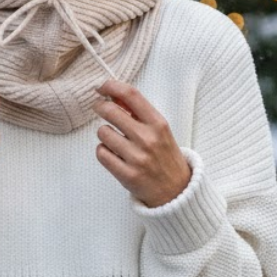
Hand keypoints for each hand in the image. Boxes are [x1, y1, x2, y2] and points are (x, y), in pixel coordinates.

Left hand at [94, 79, 191, 207]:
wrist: (176, 190)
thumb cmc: (165, 155)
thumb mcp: (159, 129)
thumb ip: (138, 112)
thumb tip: (113, 94)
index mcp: (158, 123)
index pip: (131, 95)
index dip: (112, 86)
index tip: (102, 86)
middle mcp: (148, 138)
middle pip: (111, 111)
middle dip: (100, 107)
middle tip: (99, 108)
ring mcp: (137, 157)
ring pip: (102, 132)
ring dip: (104, 133)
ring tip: (114, 139)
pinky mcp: (127, 175)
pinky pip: (101, 153)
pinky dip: (103, 151)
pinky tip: (113, 154)